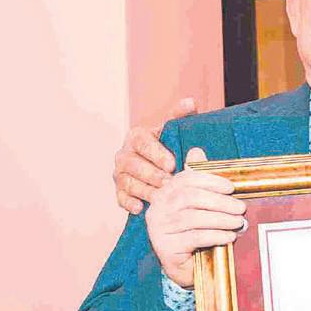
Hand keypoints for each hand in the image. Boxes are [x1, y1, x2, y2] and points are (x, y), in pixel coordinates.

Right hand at [115, 97, 196, 213]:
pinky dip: (129, 203)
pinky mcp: (119, 191)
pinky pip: (120, 198)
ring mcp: (120, 174)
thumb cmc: (169, 146)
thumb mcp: (174, 130)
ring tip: (160, 198)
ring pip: (127, 182)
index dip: (156, 153)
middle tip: (169, 183)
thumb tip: (190, 102)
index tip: (172, 164)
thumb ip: (180, 116)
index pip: (142, 142)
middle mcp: (124, 154)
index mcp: (136, 136)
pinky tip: (141, 208)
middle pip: (132, 164)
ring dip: (144, 190)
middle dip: (151, 174)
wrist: (160, 166)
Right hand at [144, 147, 244, 287]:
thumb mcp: (199, 206)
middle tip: (241, 208)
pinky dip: (216, 235)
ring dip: (221, 219)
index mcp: (164, 194)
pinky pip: (194, 237)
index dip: (210, 180)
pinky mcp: (166, 248)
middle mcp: (157, 209)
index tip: (231, 187)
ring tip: (239, 222)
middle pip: (190, 198)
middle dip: (220, 201)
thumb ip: (199, 181)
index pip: (185, 180)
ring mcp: (159, 229)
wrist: (186, 267)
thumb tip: (197, 150)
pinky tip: (230, 237)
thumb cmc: (195, 232)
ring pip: (193, 218)